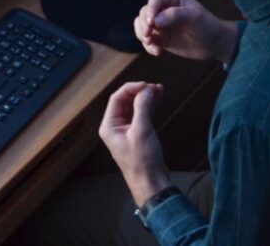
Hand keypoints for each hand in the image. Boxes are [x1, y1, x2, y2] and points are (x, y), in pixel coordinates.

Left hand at [98, 82, 170, 206]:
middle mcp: (115, 127)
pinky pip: (141, 115)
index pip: (117, 98)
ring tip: (159, 90)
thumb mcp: (142, 130)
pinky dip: (149, 107)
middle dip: (140, 92)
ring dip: (146, 98)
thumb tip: (146, 89)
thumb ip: (143, 107)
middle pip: (125, 101)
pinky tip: (158, 100)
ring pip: (134, 107)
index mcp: (109, 126)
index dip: (132, 88)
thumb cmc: (143, 160)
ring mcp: (126, 131)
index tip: (147, 85)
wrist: (151, 183)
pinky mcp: (136, 135)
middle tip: (155, 87)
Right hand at [134, 0, 238, 62]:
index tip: (151, 23)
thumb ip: (175, 15)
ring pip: (141, 26)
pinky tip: (157, 52)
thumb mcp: (195, 17)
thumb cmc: (208, 25)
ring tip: (151, 44)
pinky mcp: (160, 38)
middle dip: (143, 24)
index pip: (154, 1)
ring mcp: (161, 24)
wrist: (214, 44)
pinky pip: (147, 40)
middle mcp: (163, 9)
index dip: (150, 11)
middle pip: (144, 13)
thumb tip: (156, 20)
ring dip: (142, 35)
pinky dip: (148, 46)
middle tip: (148, 35)